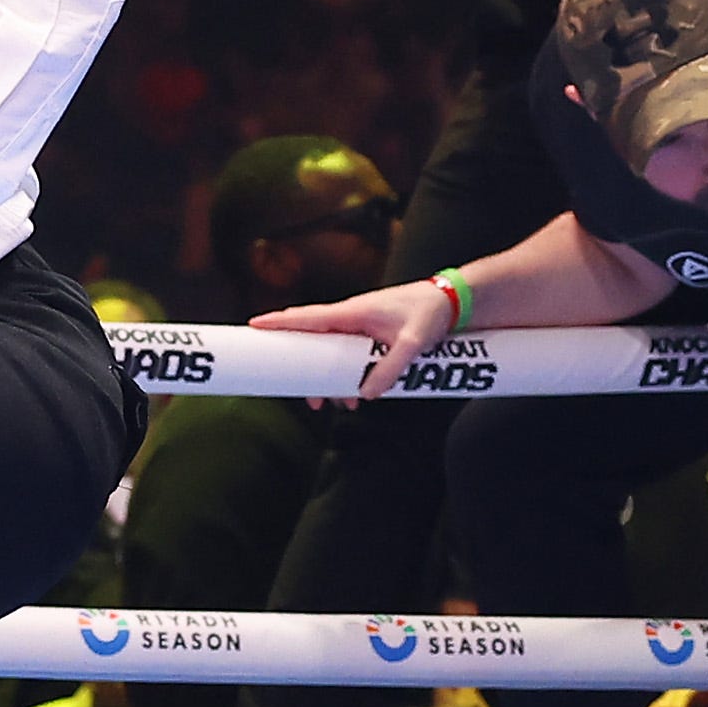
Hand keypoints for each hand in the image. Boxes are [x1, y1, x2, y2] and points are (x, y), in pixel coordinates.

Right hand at [251, 278, 454, 399]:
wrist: (453, 302)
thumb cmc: (429, 313)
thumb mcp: (412, 343)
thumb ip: (389, 368)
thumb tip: (366, 394)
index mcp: (352, 312)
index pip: (307, 317)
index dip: (279, 321)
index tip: (254, 325)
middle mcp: (350, 319)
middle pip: (311, 340)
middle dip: (298, 364)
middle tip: (292, 389)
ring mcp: (359, 328)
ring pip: (329, 354)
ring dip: (327, 379)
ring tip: (331, 404)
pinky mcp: (371, 337)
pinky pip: (348, 359)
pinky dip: (347, 378)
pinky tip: (356, 398)